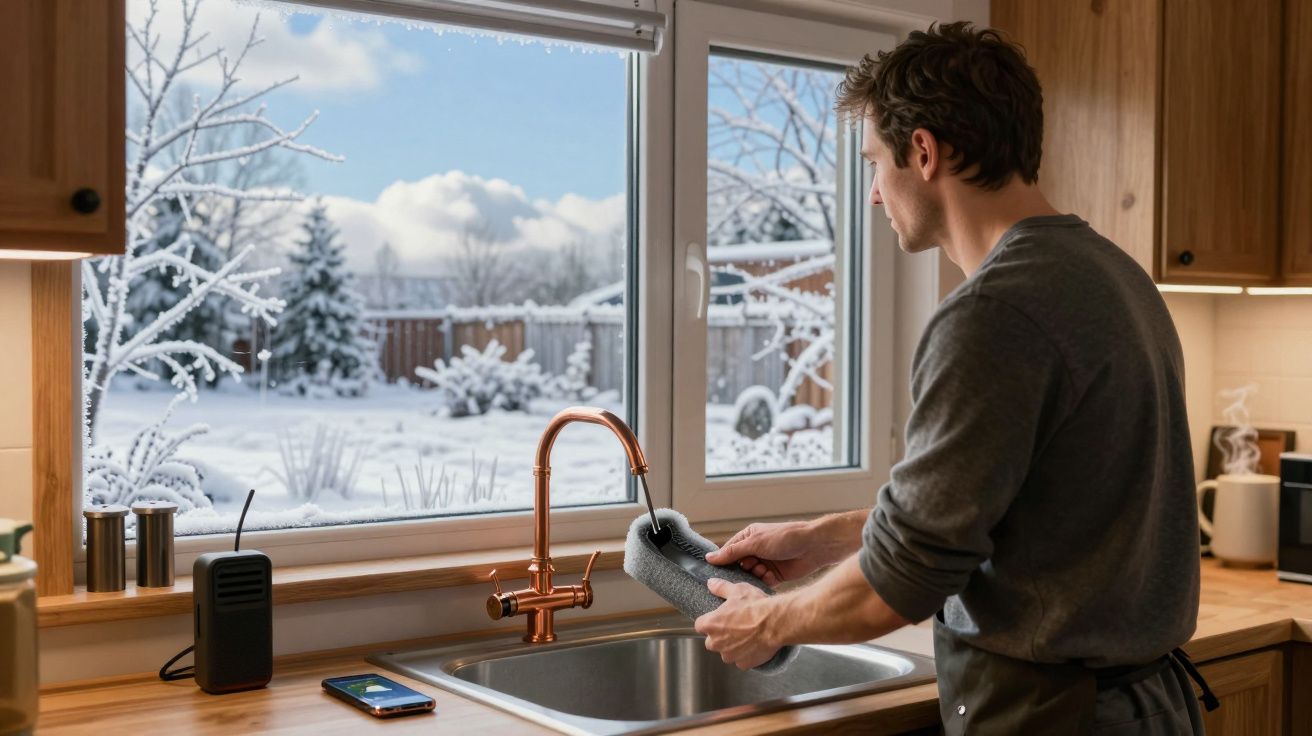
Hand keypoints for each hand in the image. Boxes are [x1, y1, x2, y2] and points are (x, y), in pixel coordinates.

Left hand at [694, 578, 780, 669]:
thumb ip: (721, 588)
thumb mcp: (737, 590)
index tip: (718, 619)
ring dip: (732, 647)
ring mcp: (730, 655)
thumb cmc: (755, 606)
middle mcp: (716, 643)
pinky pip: (740, 661)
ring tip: (746, 636)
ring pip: (726, 652)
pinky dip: (745, 656)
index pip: (700, 625)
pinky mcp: (743, 663)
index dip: (709, 622)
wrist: (775, 622)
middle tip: (734, 627)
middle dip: (720, 636)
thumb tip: (711, 583)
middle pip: (712, 642)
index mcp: (711, 624)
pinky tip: (754, 646)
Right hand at [704, 520, 831, 585]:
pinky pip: (762, 582)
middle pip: (739, 566)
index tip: (717, 572)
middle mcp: (756, 550)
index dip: (724, 561)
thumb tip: (710, 557)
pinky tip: (770, 576)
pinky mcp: (775, 575)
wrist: (813, 547)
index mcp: (749, 537)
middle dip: (741, 570)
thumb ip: (732, 552)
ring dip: (754, 575)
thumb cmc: (785, 537)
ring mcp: (766, 563)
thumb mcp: (755, 542)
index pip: (729, 551)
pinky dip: (764, 581)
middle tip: (747, 569)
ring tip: (763, 570)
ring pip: (750, 575)